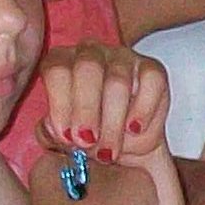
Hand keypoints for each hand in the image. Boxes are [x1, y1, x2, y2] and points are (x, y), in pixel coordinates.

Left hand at [35, 43, 170, 165]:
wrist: (126, 150)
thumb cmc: (90, 137)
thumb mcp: (65, 140)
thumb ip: (52, 135)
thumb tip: (52, 128)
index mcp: (62, 62)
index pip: (57, 70)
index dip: (60, 104)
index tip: (66, 136)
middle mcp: (91, 53)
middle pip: (87, 68)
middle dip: (86, 110)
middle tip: (87, 142)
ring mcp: (124, 58)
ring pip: (118, 81)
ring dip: (112, 121)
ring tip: (109, 151)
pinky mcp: (153, 70)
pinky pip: (151, 82)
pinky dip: (143, 109)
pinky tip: (134, 130)